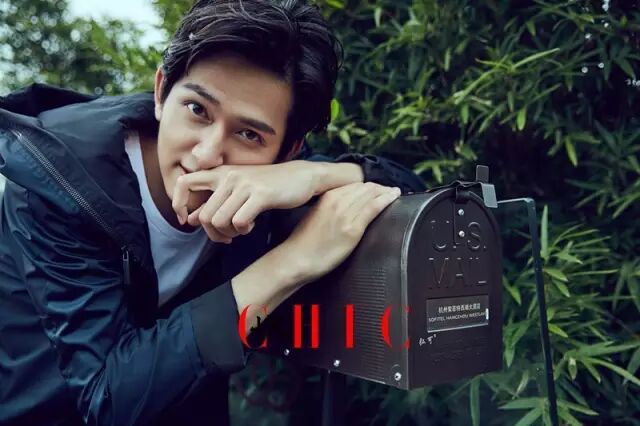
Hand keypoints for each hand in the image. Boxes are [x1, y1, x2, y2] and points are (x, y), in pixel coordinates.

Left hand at [172, 161, 320, 242]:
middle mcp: (228, 176)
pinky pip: (239, 222)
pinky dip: (244, 230)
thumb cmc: (269, 186)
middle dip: (214, 234)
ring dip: (230, 233)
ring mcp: (244, 185)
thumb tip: (190, 220)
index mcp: (220, 173)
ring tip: (242, 229)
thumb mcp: (238, 189)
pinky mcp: (260, 195)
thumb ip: (215, 202)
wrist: (302, 177)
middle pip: (204, 216)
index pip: (183, 183)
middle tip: (227, 237)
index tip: (188, 221)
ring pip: (220, 221)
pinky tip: (252, 224)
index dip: (179, 204)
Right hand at [279, 182, 400, 284]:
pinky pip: (373, 208)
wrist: (296, 259)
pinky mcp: (352, 229)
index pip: (354, 185)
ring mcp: (345, 214)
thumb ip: (330, 207)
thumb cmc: (303, 242)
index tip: (377, 188)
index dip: (368, 186)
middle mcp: (337, 201)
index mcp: (327, 197)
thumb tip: (346, 206)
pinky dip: (386, 200)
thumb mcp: (315, 215)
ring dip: (385, 192)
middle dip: (379, 187)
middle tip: (389, 190)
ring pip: (371, 195)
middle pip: (364, 188)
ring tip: (394, 192)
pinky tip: (394, 197)